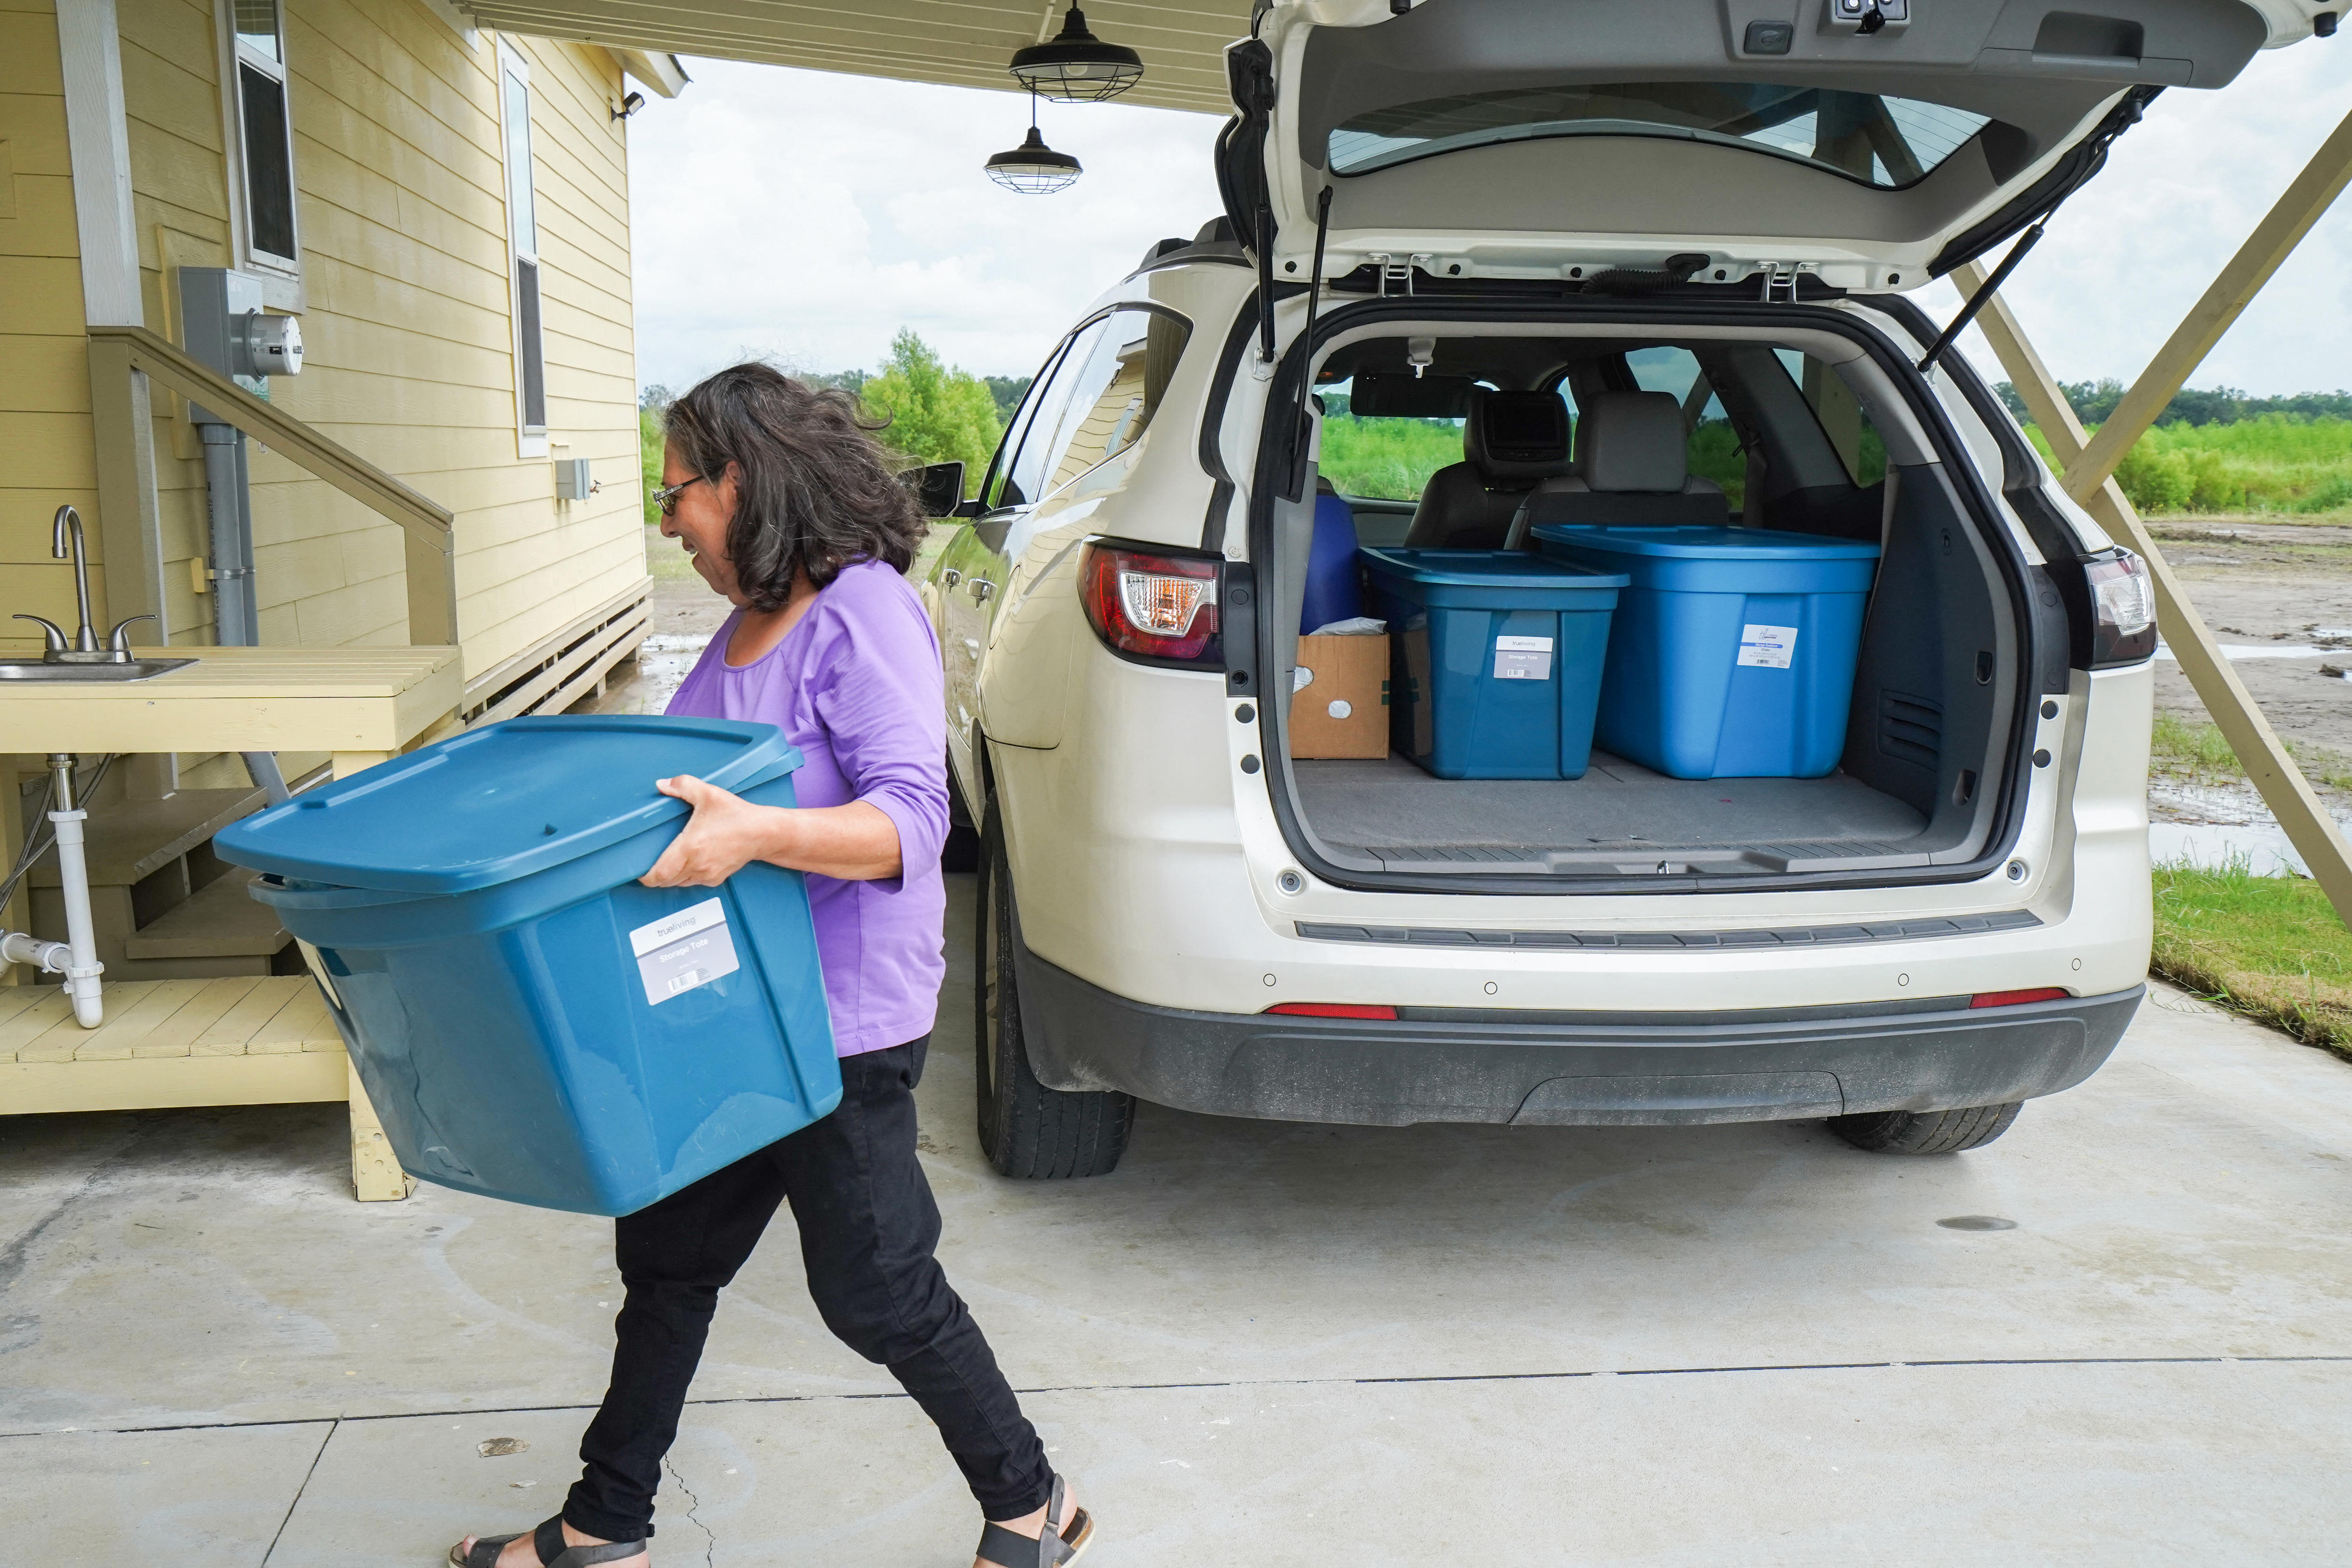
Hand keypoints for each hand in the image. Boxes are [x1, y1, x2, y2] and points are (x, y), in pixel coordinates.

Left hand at [640, 775, 784, 887]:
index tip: (638, 868)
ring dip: (670, 876)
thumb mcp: (708, 794)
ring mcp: (707, 875)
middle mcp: (697, 865)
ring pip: (678, 883)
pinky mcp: (716, 879)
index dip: (645, 876)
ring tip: (666, 861)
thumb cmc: (737, 816)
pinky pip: (692, 882)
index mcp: (690, 848)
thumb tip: (661, 784)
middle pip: (665, 881)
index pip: (659, 874)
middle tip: (647, 862)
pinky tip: (687, 861)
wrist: (763, 832)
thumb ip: (682, 785)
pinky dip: (685, 876)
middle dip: (654, 875)